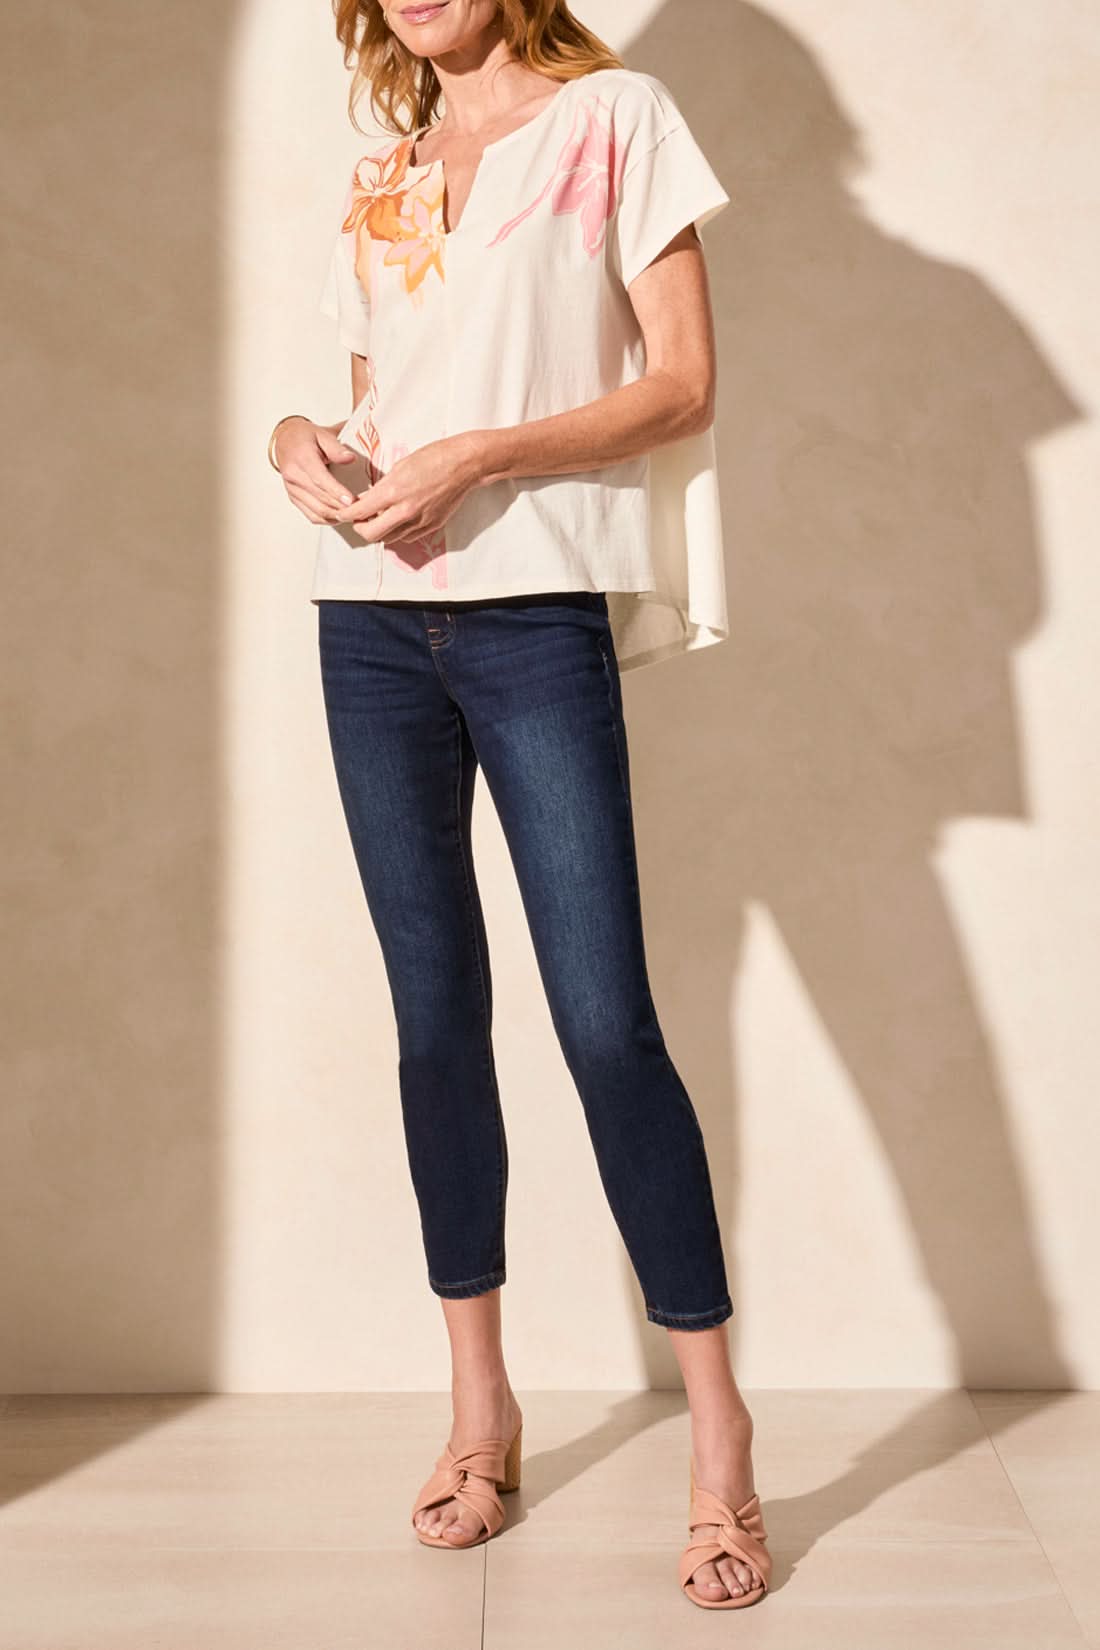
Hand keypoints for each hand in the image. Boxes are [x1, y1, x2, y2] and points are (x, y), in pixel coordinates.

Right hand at [274, 418, 361, 522]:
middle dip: (341, 507)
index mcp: (302, 458)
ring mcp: (292, 489)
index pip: (319, 479)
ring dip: (337, 516)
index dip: (336, 492)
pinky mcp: (294, 498)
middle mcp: (294, 476)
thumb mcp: (322, 434)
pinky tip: (341, 517)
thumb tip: (350, 458)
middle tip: (361, 510)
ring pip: (316, 511)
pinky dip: (328, 520)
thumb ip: (336, 447)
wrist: (285, 441)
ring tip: (354, 515)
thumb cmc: (306, 437)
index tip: (352, 500)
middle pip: (320, 499)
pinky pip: (311, 516)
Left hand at [329, 433, 484, 543]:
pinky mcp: (431, 526)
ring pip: (389, 538)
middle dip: (360, 528)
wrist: (465, 464)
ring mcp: (419, 521)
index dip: (346, 515)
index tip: (342, 513)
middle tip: (359, 520)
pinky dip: (399, 531)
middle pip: (371, 535)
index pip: (360, 512)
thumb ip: (381, 487)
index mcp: (393, 491)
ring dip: (380, 531)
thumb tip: (367, 499)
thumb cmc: (434, 458)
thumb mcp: (400, 466)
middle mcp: (405, 511)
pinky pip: (407, 537)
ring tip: (380, 517)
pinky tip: (400, 518)